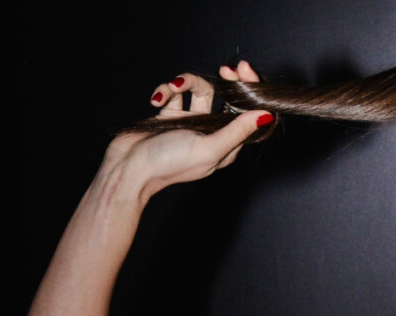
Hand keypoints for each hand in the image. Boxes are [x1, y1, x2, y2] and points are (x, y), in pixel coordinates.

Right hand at [101, 61, 270, 201]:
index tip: (245, 71)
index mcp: (229, 144)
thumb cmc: (170, 163)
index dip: (251, 90)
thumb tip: (266, 115)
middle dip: (226, 81)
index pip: (249, 112)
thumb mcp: (210, 148)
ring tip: (174, 87)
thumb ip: (238, 131)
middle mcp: (213, 132)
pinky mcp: (170, 115)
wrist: (129, 167)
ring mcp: (191, 122)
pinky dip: (165, 91)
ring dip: (186, 82)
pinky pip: (174, 94)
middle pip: (228, 97)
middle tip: (225, 69)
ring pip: (199, 90)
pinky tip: (156, 99)